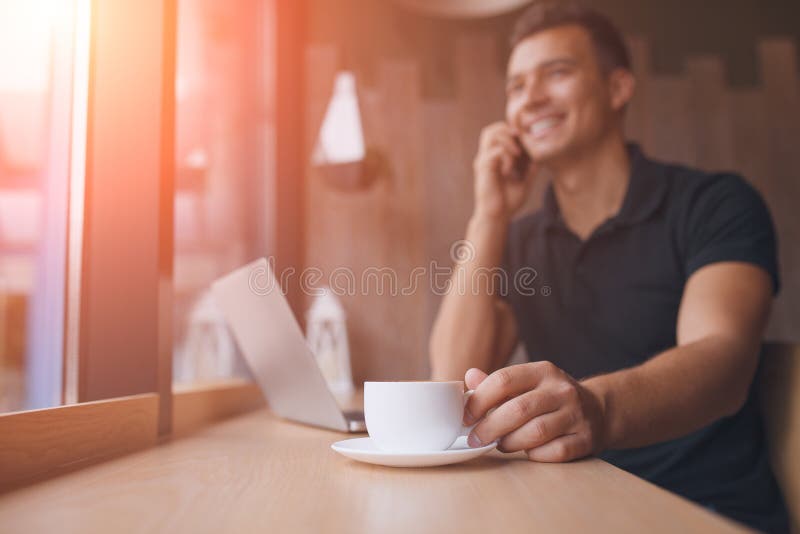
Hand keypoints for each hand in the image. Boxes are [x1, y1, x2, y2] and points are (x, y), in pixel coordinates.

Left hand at [463, 363, 606, 461]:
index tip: (466, 416)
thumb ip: (498, 383)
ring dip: (510, 443)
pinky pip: (554, 452)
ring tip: (500, 444)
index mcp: (543, 371)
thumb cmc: (550, 398)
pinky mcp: (585, 439)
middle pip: (518, 409)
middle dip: (489, 428)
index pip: (504, 380)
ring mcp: (576, 414)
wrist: (598, 410)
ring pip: (535, 432)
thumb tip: (470, 377)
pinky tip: (527, 451)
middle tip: (475, 439)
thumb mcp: (528, 383)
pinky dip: (535, 455)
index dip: (479, 400)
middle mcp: (562, 390)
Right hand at [473, 121, 535, 220]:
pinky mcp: (483, 169)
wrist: (497, 217)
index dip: (514, 133)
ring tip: (517, 155)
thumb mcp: (525, 181)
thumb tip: (542, 156)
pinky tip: (511, 171)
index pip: (500, 132)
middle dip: (509, 131)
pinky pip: (496, 152)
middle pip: (492, 128)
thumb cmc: (508, 202)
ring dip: (508, 141)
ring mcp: (484, 161)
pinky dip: (507, 158)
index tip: (527, 146)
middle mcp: (487, 156)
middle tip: (521, 146)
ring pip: (491, 134)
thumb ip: (531, 168)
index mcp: (495, 158)